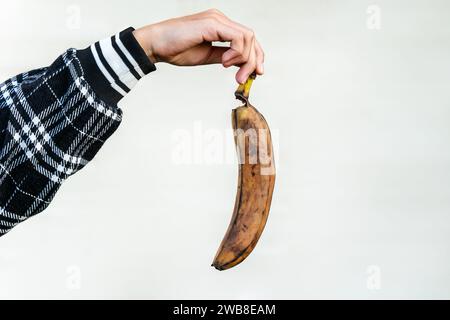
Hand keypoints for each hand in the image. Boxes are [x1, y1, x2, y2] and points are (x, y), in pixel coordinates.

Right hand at [133, 9, 263, 83]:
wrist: (156, 45)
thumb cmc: (176, 49)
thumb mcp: (208, 56)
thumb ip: (226, 57)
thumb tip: (243, 64)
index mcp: (220, 26)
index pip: (247, 38)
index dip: (256, 56)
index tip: (257, 73)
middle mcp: (221, 19)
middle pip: (251, 37)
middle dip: (253, 61)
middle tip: (243, 78)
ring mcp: (217, 19)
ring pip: (248, 37)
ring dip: (245, 59)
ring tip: (231, 71)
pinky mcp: (212, 24)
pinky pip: (237, 37)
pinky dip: (237, 52)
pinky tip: (225, 62)